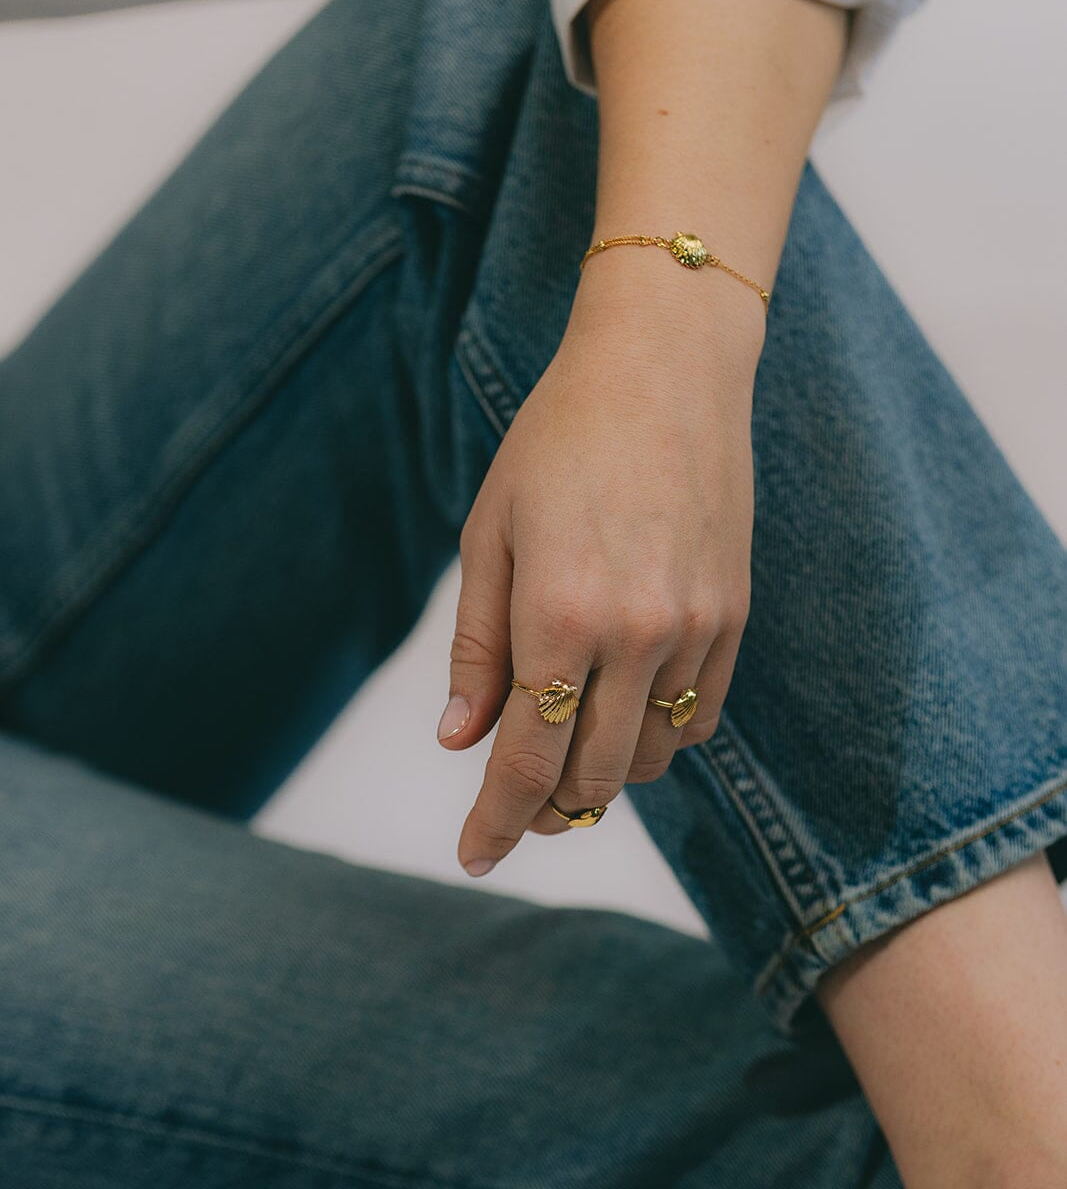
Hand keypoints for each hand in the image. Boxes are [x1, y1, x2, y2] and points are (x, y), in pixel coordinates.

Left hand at [437, 257, 763, 875]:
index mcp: (559, 617)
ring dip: (603, 774)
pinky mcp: (735, 616)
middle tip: (514, 810)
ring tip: (568, 750)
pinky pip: (700, 717)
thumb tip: (459, 742)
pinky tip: (627, 713)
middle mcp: (636, 638)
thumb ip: (477, 648)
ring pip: (651, 759)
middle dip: (546, 810)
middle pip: (593, 778)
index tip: (475, 856)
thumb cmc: (558, 441)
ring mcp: (696, 630)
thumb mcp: (490, 535)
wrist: (665, 369)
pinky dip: (659, 739)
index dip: (497, 821)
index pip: (526, 761)